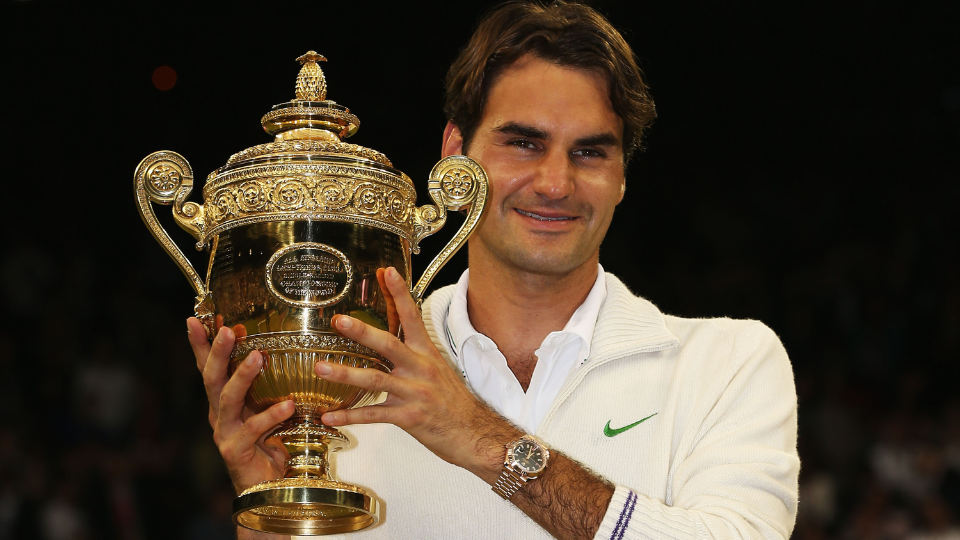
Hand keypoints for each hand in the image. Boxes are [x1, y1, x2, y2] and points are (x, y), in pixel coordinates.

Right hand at [187, 318, 295, 492]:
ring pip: (227, 399)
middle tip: (226, 330)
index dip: (200, 345)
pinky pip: (253, 429)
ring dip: (242, 377)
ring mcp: (225, 432)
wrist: (270, 487)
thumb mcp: (267, 409)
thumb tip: (284, 352)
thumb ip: (269, 387)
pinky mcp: (235, 451)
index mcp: (224, 401)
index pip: (208, 368)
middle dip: (216, 352)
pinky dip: (270, 415)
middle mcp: (219, 414)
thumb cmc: (271, 445)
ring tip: (257, 357)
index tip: (194, 318)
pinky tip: (288, 404)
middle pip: (211, 378)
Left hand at [315, 267, 520, 480]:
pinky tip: (330, 416)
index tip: (387, 272)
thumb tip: (393, 342)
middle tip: (338, 320)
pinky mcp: (410, 417)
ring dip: (345, 373)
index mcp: (427, 354)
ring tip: (320, 368)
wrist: (476, 433)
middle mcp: (421, 369)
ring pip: (376, 379)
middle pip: (389, 344)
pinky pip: (375, 415)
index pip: (412, 317)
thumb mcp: (439, 370)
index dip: (400, 293)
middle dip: (362, 331)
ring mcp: (415, 393)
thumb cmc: (455, 403)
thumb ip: (415, 356)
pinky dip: (350, 416)